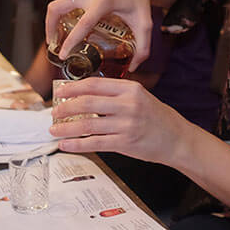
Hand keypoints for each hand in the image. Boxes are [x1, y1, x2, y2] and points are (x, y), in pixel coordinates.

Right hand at [45, 0, 162, 70]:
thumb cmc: (140, 0)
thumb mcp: (145, 25)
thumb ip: (143, 48)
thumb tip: (134, 67)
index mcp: (103, 1)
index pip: (82, 24)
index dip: (70, 41)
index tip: (62, 54)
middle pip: (56, 8)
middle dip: (49, 27)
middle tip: (53, 44)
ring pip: (58, 4)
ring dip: (53, 20)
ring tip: (58, 37)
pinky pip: (66, 0)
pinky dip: (63, 12)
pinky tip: (70, 24)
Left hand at [49, 77, 194, 166]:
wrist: (176, 139)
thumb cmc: (156, 117)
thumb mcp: (139, 97)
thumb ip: (115, 94)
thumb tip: (84, 94)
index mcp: (130, 89)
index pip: (95, 84)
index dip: (73, 88)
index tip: (60, 92)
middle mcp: (128, 105)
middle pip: (88, 103)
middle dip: (65, 107)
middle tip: (54, 111)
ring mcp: (127, 124)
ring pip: (88, 124)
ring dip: (66, 128)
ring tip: (53, 130)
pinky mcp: (125, 143)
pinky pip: (95, 143)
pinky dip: (77, 144)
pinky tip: (65, 145)